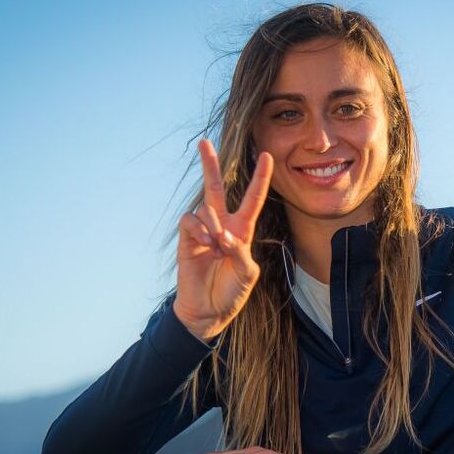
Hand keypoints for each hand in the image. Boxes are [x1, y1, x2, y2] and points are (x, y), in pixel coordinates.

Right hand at [173, 139, 272, 340]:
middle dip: (210, 165)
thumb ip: (241, 253)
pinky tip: (207, 242)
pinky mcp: (187, 239)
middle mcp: (222, 225)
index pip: (252, 199)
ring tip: (217, 246)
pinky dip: (199, 229)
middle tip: (204, 143)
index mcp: (242, 231)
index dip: (260, 178)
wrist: (208, 311)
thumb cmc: (232, 293)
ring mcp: (202, 231)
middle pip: (216, 188)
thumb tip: (224, 235)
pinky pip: (191, 221)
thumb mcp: (247, 274)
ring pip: (206, 208)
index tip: (266, 155)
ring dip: (213, 224)